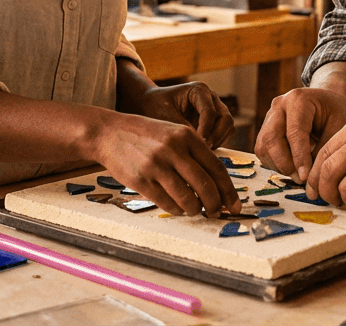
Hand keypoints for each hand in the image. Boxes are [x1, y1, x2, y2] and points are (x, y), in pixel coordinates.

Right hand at [90, 112, 241, 216]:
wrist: (110, 133)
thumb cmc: (146, 135)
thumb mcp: (174, 133)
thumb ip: (195, 153)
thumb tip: (217, 184)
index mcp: (186, 136)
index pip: (216, 168)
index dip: (228, 191)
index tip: (235, 205)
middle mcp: (173, 150)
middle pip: (205, 186)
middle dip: (215, 205)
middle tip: (217, 213)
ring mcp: (156, 166)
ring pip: (187, 199)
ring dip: (196, 210)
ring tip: (195, 210)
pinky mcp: (141, 181)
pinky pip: (167, 203)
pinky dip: (177, 210)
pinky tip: (178, 208)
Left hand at [122, 81, 234, 147]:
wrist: (150, 104)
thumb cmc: (155, 107)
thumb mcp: (166, 117)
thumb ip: (183, 130)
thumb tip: (199, 146)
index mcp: (198, 90)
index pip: (210, 111)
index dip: (206, 130)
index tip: (198, 144)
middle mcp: (210, 97)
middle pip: (226, 118)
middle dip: (217, 136)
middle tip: (203, 150)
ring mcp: (215, 108)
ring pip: (228, 126)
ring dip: (219, 140)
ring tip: (202, 152)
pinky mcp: (214, 120)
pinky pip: (224, 133)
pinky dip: (217, 142)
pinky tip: (202, 151)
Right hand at [253, 86, 345, 182]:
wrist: (327, 102)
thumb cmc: (336, 113)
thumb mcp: (339, 127)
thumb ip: (324, 152)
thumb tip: (310, 182)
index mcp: (298, 100)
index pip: (294, 132)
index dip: (298, 157)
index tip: (305, 177)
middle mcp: (279, 105)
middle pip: (271, 138)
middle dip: (284, 163)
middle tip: (301, 179)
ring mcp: (269, 116)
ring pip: (263, 147)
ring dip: (278, 166)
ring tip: (298, 175)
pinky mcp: (265, 128)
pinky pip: (263, 151)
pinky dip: (274, 164)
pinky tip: (292, 168)